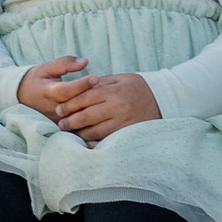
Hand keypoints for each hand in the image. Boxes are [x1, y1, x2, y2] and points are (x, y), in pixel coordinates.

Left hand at [18, 64, 161, 139]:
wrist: (163, 98)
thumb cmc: (138, 87)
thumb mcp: (120, 79)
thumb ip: (100, 83)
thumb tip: (78, 89)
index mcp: (112, 91)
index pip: (84, 98)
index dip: (69, 105)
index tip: (58, 109)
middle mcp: (116, 107)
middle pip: (86, 116)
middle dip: (70, 121)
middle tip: (61, 124)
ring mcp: (122, 121)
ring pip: (94, 131)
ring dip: (79, 133)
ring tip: (70, 133)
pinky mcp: (127, 132)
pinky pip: (106, 140)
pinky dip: (94, 143)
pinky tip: (86, 143)